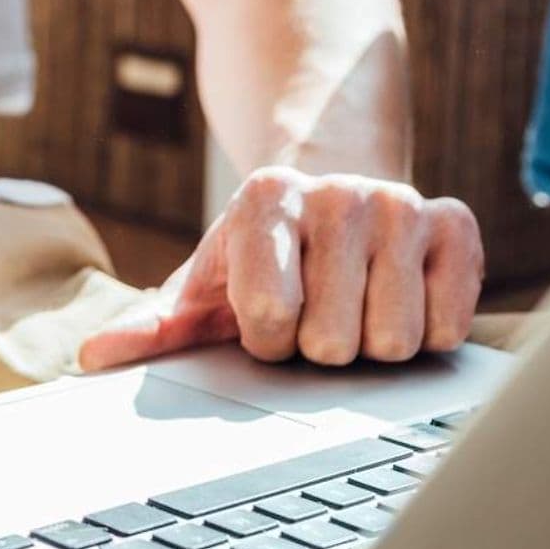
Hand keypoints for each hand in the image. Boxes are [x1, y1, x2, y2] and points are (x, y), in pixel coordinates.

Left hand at [79, 167, 483, 371]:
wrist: (335, 202)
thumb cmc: (263, 263)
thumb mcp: (204, 289)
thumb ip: (151, 326)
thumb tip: (92, 357)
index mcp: (262, 198)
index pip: (269, 318)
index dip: (267, 339)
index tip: (266, 317)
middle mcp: (334, 191)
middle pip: (334, 341)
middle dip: (320, 346)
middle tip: (316, 312)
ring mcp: (399, 203)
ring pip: (393, 341)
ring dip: (371, 345)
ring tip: (354, 305)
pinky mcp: (458, 223)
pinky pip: (450, 327)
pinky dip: (425, 333)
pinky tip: (400, 299)